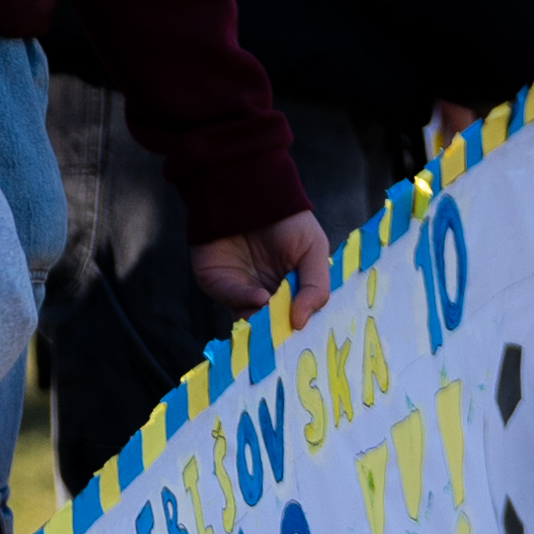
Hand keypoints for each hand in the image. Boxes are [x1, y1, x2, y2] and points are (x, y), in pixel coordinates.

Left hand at [190, 210, 336, 331]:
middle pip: (270, 327)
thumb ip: (315, 288)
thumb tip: (301, 323)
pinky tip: (262, 297)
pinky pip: (232, 302)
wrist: (252, 188)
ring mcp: (239, 291)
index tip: (308, 344)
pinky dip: (247, 303)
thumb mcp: (314, 250)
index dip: (299, 333)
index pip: (293, 320)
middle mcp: (264, 294)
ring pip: (250, 322)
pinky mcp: (218, 284)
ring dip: (262, 327)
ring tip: (275, 323)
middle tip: (289, 344)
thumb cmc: (288, 218)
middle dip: (279, 336)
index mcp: (289, 290)